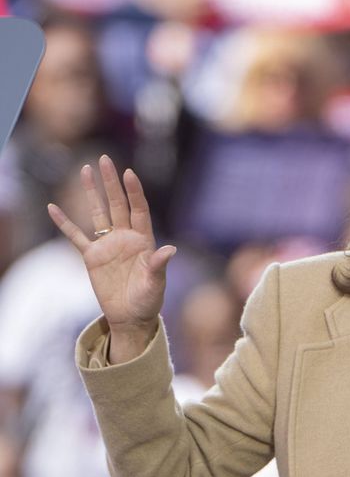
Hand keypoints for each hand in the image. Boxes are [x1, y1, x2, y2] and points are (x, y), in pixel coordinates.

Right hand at [47, 155, 174, 359]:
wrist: (131, 317)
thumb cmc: (149, 300)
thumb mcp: (156, 283)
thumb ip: (159, 265)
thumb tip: (170, 250)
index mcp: (144, 241)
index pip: (139, 210)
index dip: (134, 192)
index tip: (129, 173)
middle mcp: (126, 238)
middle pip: (118, 204)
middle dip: (112, 183)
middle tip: (105, 159)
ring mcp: (108, 245)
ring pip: (98, 213)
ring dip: (92, 194)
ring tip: (85, 170)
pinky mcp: (91, 257)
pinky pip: (75, 236)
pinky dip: (64, 223)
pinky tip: (53, 208)